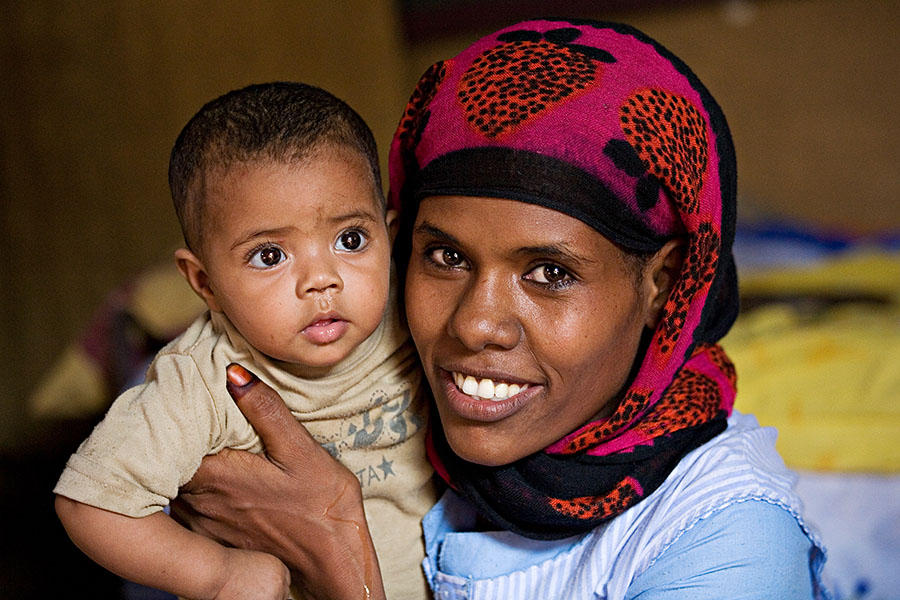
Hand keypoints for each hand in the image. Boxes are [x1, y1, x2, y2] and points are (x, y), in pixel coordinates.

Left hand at [173, 364, 385, 599]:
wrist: (334, 565)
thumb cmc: (323, 507)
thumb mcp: (302, 451)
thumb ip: (266, 411)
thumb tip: (234, 373)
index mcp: (217, 475)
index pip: (167, 441)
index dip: (164, 417)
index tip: (171, 396)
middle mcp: (199, 503)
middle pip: (163, 464)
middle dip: (170, 439)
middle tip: (179, 412)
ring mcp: (202, 526)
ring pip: (173, 486)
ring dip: (177, 465)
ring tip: (192, 442)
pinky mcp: (212, 542)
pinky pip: (185, 509)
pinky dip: (189, 490)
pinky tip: (209, 479)